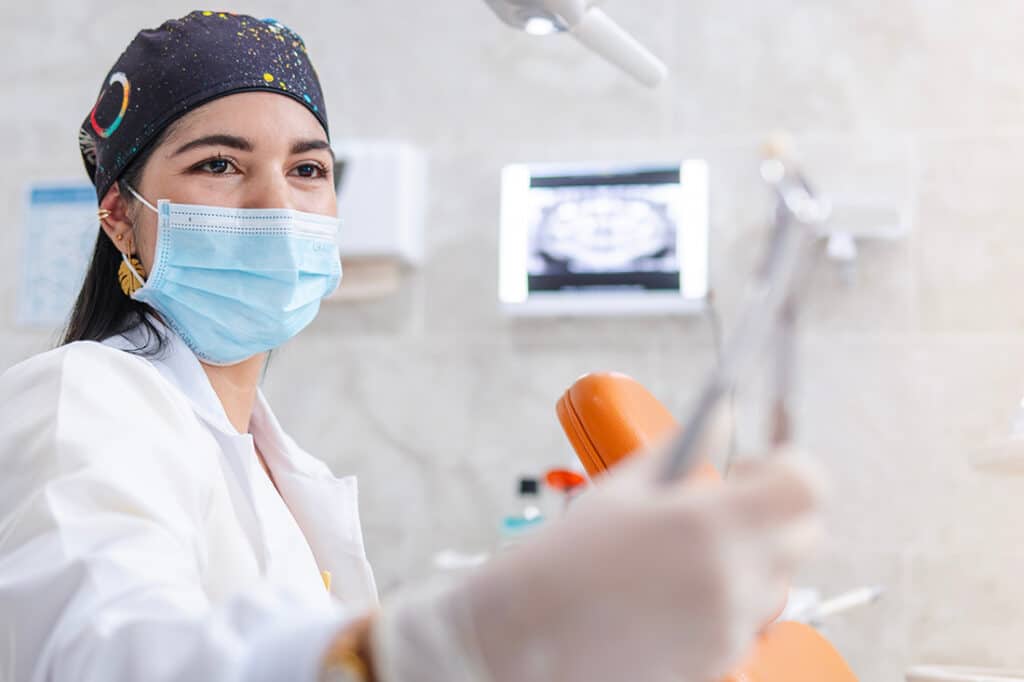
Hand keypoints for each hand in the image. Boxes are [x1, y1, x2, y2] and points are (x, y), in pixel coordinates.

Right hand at [372, 443, 824, 681]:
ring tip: (689, 552)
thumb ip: (686, 448)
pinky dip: (729, 597)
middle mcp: (732, 578)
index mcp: (710, 525)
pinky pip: (749, 616)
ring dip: (753, 556)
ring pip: (777, 577)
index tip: (761, 466)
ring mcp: (730, 625)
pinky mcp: (720, 658)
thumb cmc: (565, 565)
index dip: (791, 467)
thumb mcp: (623, 490)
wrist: (528, 641)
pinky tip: (675, 589)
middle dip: (776, 512)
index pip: (805, 486)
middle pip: (804, 533)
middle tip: (727, 504)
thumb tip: (721, 415)